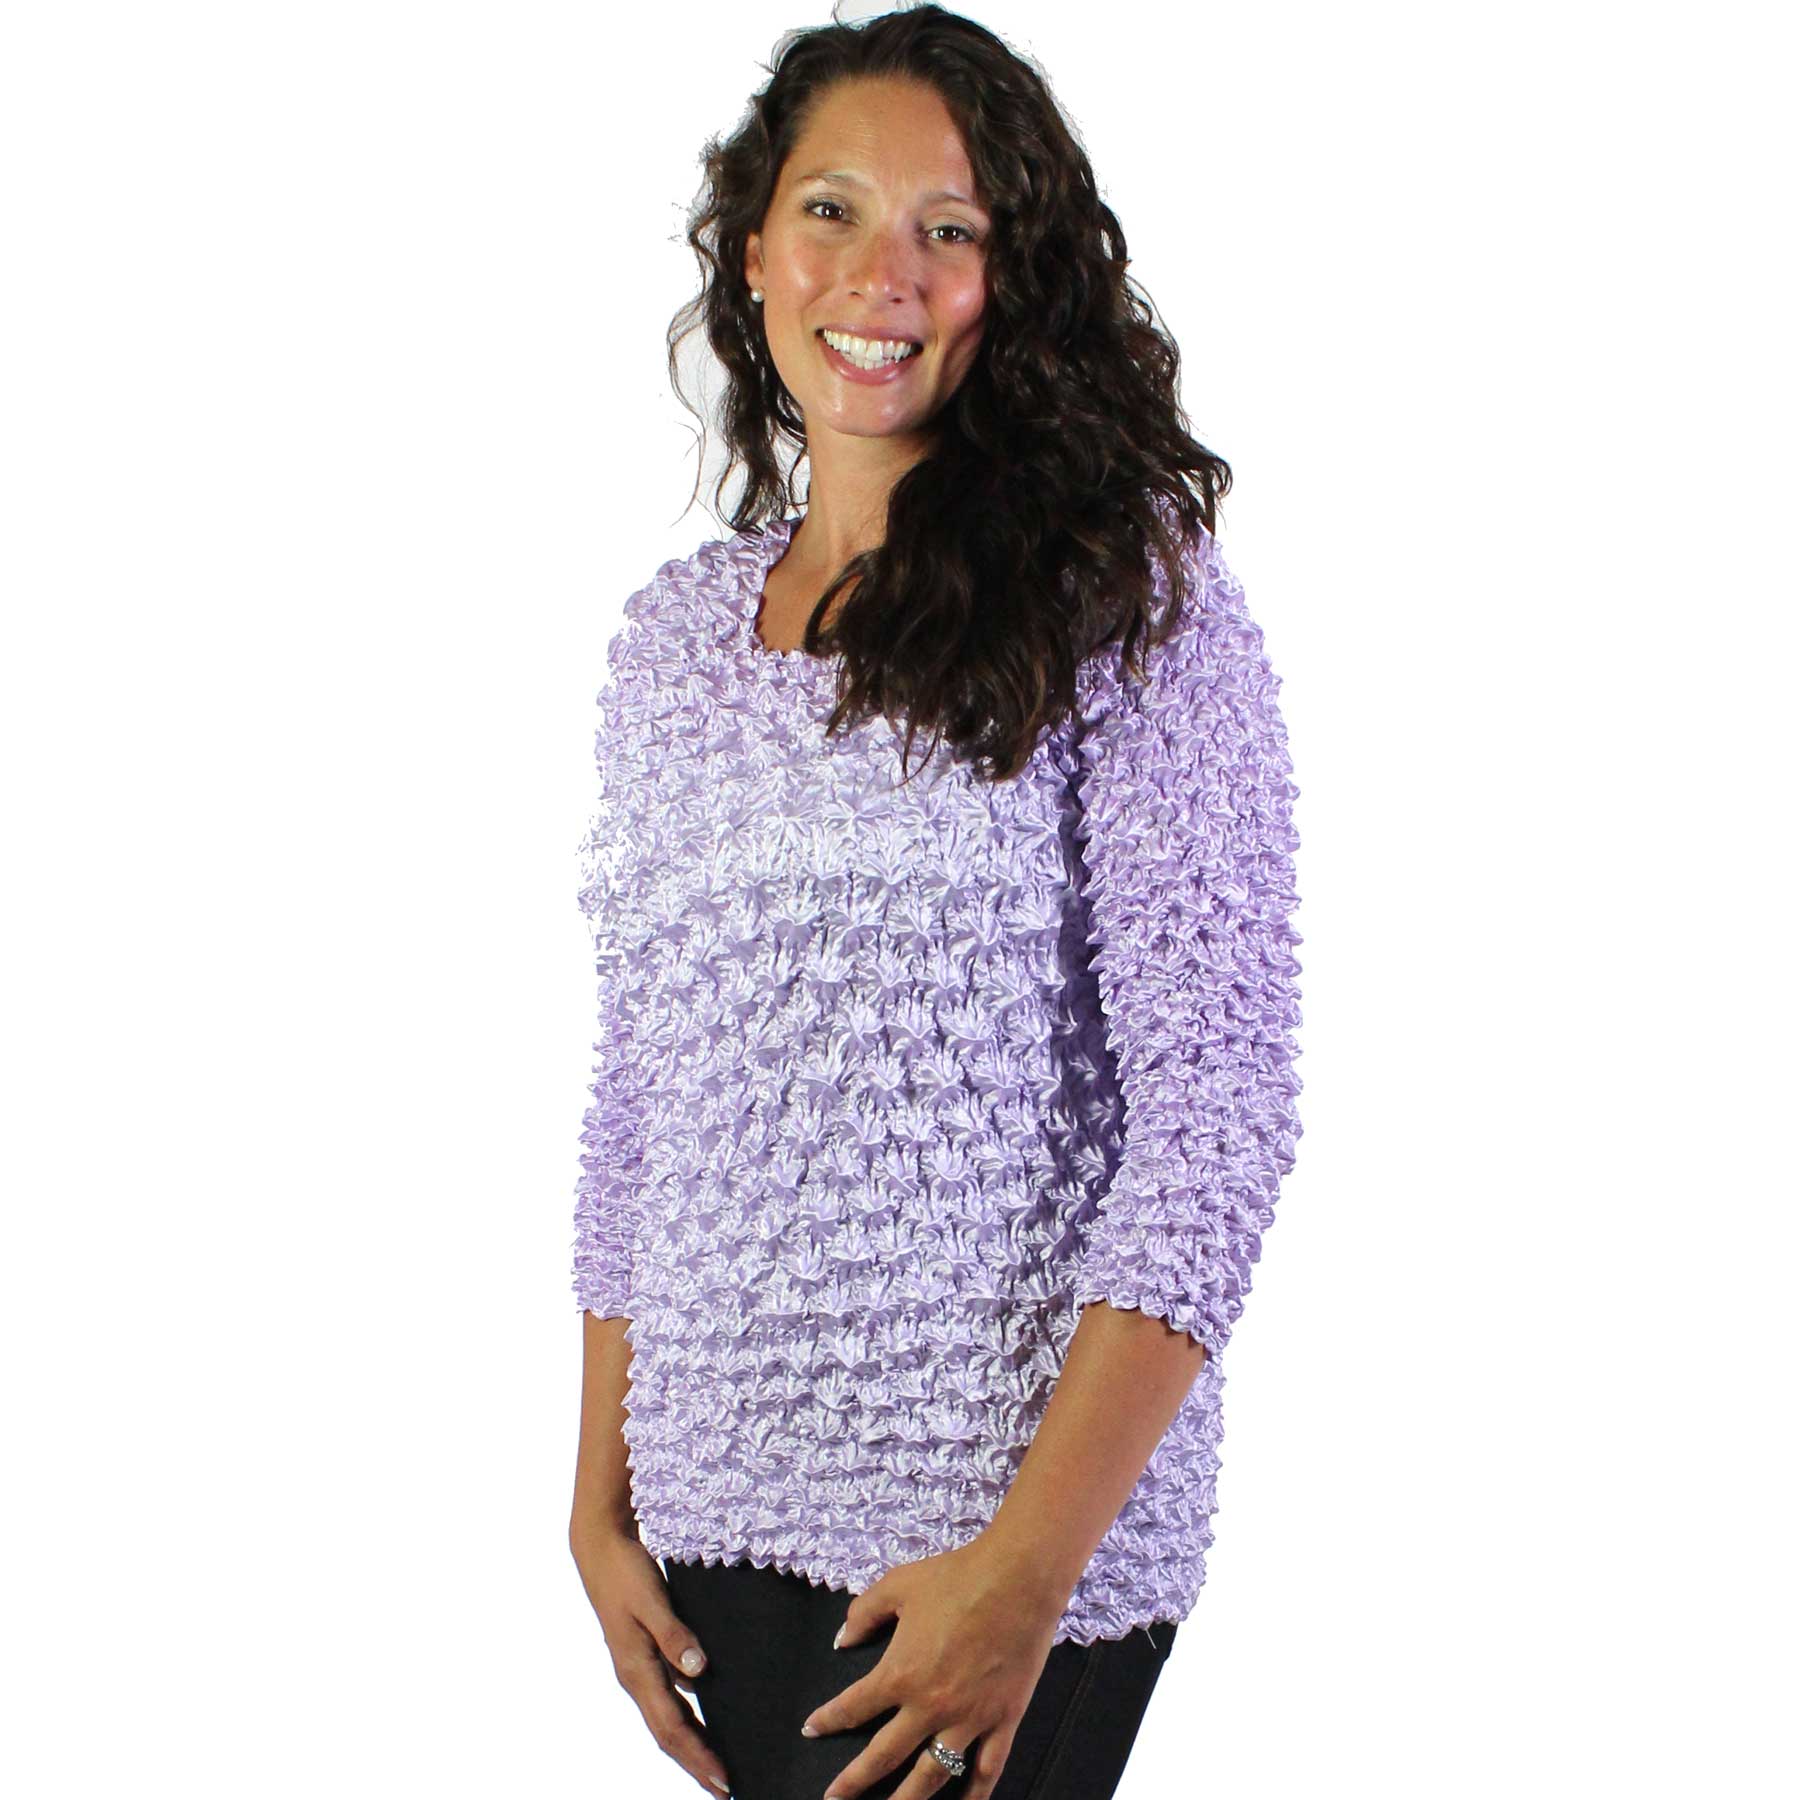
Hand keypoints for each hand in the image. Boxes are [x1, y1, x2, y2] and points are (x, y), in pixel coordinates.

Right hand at [569, 1524, 730, 1798]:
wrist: (600, 1547)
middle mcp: (636, 1677)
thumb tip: (699, 1670)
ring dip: (692, 1744)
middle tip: (727, 1789)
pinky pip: (668, 1697)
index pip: (672, 1727)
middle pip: (669, 1733)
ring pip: (667, 1718)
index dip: (698, 1756)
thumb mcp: (651, 1599)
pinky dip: (688, 1715)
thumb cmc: (625, 1571)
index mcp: (637, 1671)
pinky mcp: (644, 1655)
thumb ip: (674, 1634)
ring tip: (719, 1764)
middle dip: (696, 1763)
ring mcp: (638, 1668)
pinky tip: (707, 1715)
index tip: (723, 1780)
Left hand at [800, 1535, 1069, 1799]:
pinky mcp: (1002, 1720)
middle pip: (884, 1756)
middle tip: (834, 1797)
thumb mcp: (898, 1585)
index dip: (827, 1720)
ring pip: (931, 1775)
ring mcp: (968, 1719)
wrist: (1017, 1579)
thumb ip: (864, 1613)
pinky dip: (975, 1793)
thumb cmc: (956, 1577)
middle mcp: (929, 1706)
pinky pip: (987, 1768)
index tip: (810, 1730)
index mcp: (900, 1674)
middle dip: (854, 1781)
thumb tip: (842, 1640)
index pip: (853, 1707)